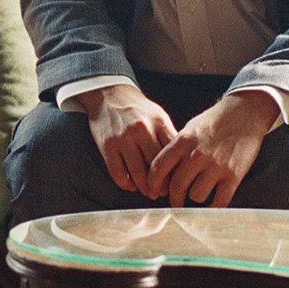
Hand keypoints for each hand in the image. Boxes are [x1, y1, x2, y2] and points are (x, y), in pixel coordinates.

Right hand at [75, 84, 178, 198]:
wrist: (110, 95)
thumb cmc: (138, 108)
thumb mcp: (159, 117)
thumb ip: (169, 137)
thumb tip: (181, 163)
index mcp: (158, 123)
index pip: (172, 155)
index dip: (175, 173)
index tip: (177, 182)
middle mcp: (141, 130)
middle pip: (156, 167)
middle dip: (161, 185)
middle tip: (163, 192)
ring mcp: (123, 138)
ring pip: (138, 174)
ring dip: (144, 188)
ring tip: (148, 191)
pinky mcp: (107, 146)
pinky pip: (118, 174)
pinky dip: (126, 184)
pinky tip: (131, 184)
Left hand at [151, 90, 280, 209]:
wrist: (245, 114)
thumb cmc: (214, 121)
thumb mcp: (189, 129)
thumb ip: (176, 149)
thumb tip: (162, 173)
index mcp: (183, 141)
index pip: (159, 168)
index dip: (152, 184)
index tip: (152, 192)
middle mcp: (197, 155)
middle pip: (177, 187)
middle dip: (174, 198)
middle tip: (176, 202)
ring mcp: (216, 166)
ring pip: (196, 196)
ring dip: (196, 197)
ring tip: (200, 192)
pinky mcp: (233, 176)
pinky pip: (219, 201)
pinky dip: (214, 207)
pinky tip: (213, 204)